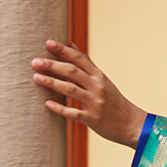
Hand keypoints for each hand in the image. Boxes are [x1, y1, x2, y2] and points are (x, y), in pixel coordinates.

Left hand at [32, 40, 146, 147]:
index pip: (79, 59)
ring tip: (35, 77)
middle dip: (52, 66)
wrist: (131, 123)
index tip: (48, 43)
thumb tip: (70, 43)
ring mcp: (95, 103)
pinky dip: (60, 108)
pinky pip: (73, 113)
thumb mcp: (102, 79)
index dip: (63, 50)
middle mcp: (97, 87)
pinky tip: (47, 103)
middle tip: (35, 61)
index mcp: (99, 76)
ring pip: (70, 90)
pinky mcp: (92, 119)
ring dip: (52, 83)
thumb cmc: (113, 100)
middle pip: (72, 72)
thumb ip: (86, 63)